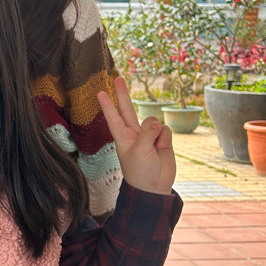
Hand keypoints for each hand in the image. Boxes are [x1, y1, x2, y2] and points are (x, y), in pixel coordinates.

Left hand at [97, 77, 175, 194]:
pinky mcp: (162, 140)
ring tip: (155, 148)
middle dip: (123, 94)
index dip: (108, 105)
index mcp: (122, 137)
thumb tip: (156, 123)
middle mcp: (134, 134)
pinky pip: (165, 129)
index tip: (100, 92)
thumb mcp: (139, 151)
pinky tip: (163, 149)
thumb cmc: (140, 172)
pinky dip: (166, 138)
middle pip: (128, 109)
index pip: (113, 117)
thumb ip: (147, 133)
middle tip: (118, 78)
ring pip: (153, 121)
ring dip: (156, 132)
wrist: (154, 187)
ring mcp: (148, 136)